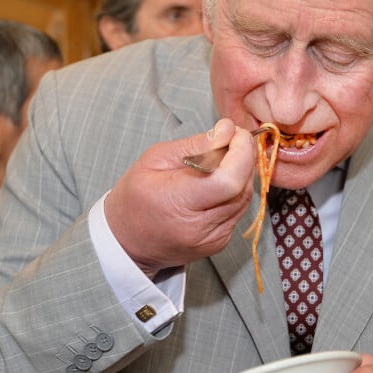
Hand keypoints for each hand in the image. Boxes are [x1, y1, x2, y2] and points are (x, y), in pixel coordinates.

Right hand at [104, 118, 256, 277]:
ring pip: (246, 197)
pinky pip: (239, 208)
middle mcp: (199, 227)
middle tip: (231, 140)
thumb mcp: (156, 159)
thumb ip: (195, 145)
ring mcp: (213, 238)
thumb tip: (227, 130)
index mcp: (178, 202)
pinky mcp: (220, 242)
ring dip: (242, 172)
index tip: (236, 134)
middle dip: (244, 156)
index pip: (228, 180)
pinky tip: (219, 180)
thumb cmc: (136, 196)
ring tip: (222, 159)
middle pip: (242, 187)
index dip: (241, 153)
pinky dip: (236, 189)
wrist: (127, 241)